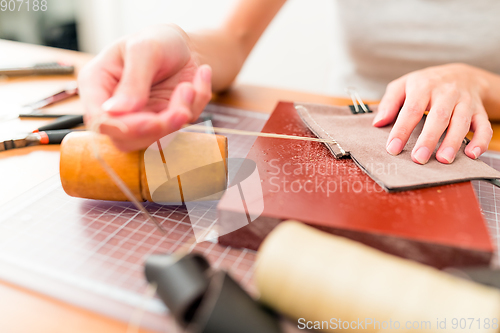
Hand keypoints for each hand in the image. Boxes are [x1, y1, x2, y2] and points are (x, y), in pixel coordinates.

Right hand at [78, 24, 211, 150]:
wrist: (183, 45)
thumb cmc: (156, 40)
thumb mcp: (144, 49)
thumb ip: (133, 79)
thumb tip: (116, 111)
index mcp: (97, 86)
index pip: (99, 120)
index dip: (124, 128)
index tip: (152, 121)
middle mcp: (115, 109)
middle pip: (126, 139)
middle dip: (158, 128)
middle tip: (181, 111)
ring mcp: (140, 119)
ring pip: (156, 139)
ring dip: (180, 115)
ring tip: (190, 86)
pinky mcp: (164, 123)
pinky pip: (182, 125)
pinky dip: (196, 104)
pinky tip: (200, 79)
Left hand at [372, 63, 492, 163]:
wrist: (462, 73)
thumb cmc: (426, 84)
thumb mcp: (403, 86)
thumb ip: (389, 103)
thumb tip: (378, 123)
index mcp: (424, 86)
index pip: (412, 109)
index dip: (402, 130)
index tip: (393, 148)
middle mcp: (446, 93)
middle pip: (439, 117)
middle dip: (429, 139)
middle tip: (418, 158)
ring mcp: (465, 102)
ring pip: (461, 122)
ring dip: (453, 142)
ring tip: (443, 160)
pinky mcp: (479, 111)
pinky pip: (484, 126)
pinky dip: (480, 141)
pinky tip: (472, 155)